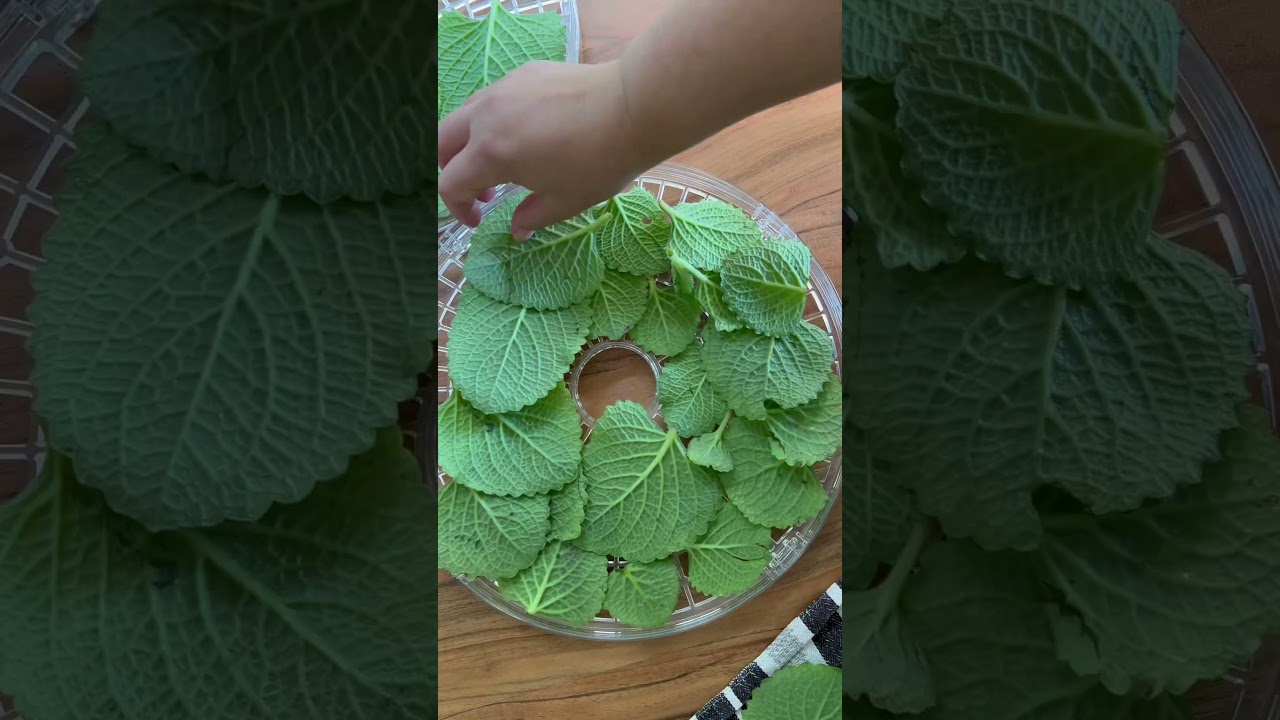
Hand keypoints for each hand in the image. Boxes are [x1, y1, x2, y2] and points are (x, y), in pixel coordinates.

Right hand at [438, 60, 649, 238]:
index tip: (478, 219)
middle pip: (442, 143)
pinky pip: (494, 98)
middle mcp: (486, 116)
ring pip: (465, 116)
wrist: (632, 108)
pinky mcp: (524, 73)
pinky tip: (528, 132)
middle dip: (450, 169)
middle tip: (479, 190)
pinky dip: (494, 120)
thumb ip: (531, 217)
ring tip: (504, 161)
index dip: (458, 208)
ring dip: (470, 143)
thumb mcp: (565, 202)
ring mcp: (503, 89)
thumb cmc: (599, 162)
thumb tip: (517, 230)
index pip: (450, 183)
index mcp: (490, 153)